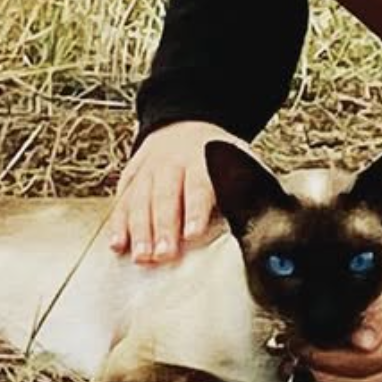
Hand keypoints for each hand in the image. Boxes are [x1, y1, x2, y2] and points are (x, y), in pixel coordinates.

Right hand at [107, 120, 249, 261]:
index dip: (195, 210)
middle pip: (165, 195)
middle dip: (164, 226)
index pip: (199, 185)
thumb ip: (247, 188)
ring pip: (141, 199)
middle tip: (164, 254)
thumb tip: (263, 219)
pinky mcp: (131, 177)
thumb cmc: (216, 157)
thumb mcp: (238, 160)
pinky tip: (117, 244)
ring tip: (141, 256)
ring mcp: (149, 169)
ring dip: (140, 230)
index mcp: (203, 158)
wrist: (184, 126)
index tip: (193, 233)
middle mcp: (172, 162)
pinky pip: (122, 201)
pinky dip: (118, 223)